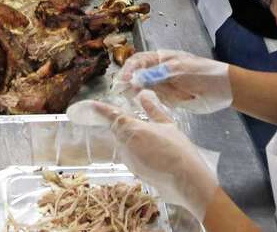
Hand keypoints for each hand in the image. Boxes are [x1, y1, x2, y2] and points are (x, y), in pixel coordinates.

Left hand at [68, 91, 219, 220]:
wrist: (186, 180)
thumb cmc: (178, 149)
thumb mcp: (167, 124)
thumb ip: (152, 110)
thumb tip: (143, 94)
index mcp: (130, 128)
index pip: (111, 116)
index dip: (100, 109)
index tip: (90, 104)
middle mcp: (124, 144)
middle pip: (118, 130)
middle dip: (124, 126)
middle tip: (139, 123)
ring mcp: (128, 160)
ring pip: (124, 144)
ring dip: (132, 140)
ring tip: (154, 142)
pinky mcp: (134, 172)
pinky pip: (131, 157)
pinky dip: (138, 153)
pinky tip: (155, 155)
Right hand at [114, 50, 231, 113]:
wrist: (223, 89)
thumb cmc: (203, 73)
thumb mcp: (180, 70)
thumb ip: (158, 73)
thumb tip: (137, 77)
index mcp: (161, 58)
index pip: (139, 61)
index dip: (130, 69)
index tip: (125, 80)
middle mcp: (158, 70)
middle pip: (137, 74)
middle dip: (128, 81)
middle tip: (120, 92)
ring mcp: (162, 84)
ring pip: (142, 87)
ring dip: (133, 92)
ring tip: (127, 99)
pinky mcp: (167, 97)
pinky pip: (151, 98)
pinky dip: (144, 101)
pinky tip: (138, 105)